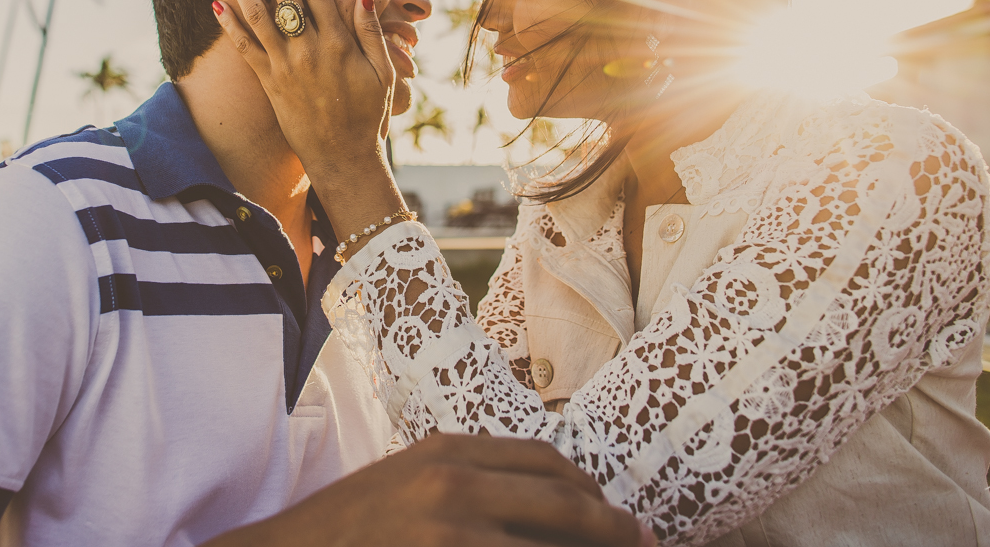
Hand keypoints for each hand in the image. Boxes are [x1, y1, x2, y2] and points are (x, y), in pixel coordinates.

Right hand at [200, 434, 655, 546]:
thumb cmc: (345, 529)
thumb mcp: (405, 483)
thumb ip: (466, 482)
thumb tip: (539, 501)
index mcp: (447, 451)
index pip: (545, 461)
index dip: (590, 490)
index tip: (615, 514)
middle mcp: (455, 482)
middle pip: (563, 501)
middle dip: (612, 528)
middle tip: (643, 543)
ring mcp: (450, 529)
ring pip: (551, 540)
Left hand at [212, 0, 392, 178]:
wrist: (343, 157)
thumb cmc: (369, 115)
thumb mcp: (383, 73)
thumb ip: (372, 31)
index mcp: (339, 44)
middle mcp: (309, 51)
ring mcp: (286, 67)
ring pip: (258, 16)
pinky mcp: (270, 84)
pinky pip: (245, 49)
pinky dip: (229, 25)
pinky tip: (216, 3)